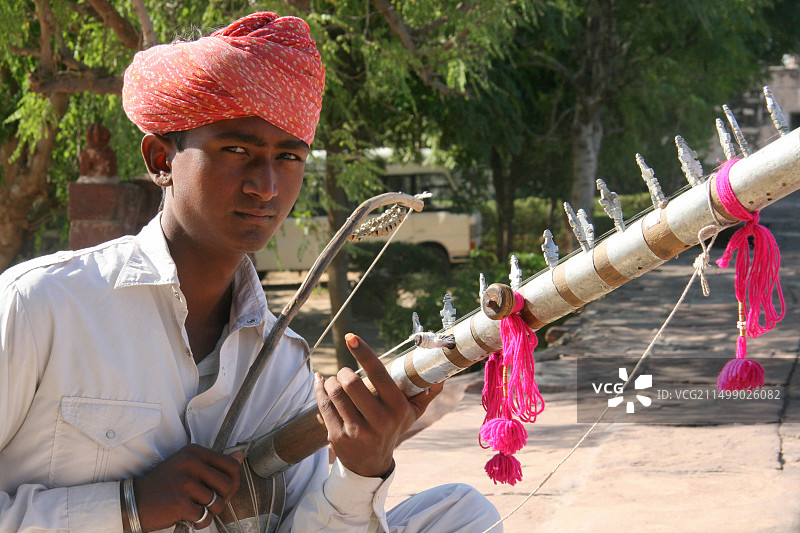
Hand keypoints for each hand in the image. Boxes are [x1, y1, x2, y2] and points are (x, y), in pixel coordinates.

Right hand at [125, 444, 242, 531]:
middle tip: (210, 503)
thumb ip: (213, 462)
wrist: (132, 501)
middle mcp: (191, 464)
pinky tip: (188, 518)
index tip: (222, 490)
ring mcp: (185, 483)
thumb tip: (240, 457)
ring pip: (218, 502)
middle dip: (224, 498)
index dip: (233, 481)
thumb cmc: (164, 485)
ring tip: (197, 509)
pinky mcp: (180, 502)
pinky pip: (204, 516)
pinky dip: (199, 521)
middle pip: (228, 484)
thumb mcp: (186, 466)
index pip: (231, 465)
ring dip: (210, 512)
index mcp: (194, 452)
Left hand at [314, 333, 442, 477]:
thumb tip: (441, 376)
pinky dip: (320, 389)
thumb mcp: (413, 414)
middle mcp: (378, 420)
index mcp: (397, 409)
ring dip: (332, 381)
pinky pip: (323, 405)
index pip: (378, 373)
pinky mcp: (338, 436)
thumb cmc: (393, 429)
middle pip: (351, 383)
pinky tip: (322, 384)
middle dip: (344, 372)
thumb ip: (426, 394)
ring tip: (336, 381)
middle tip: (345, 373)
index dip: (363, 353)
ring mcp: (356, 430)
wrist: (372, 464)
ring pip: (335, 393)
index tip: (351, 337)